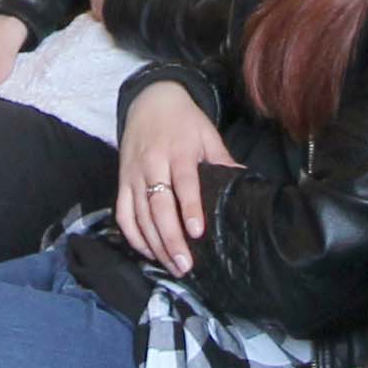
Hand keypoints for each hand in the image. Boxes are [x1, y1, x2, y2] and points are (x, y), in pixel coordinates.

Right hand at [114, 79, 237, 272]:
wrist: (150, 101)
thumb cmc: (184, 121)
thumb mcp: (208, 134)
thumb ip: (223, 160)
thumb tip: (245, 182)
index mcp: (177, 151)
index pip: (184, 183)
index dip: (190, 208)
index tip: (197, 232)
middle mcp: (152, 164)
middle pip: (158, 206)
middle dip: (170, 238)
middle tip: (185, 264)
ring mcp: (133, 175)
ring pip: (139, 215)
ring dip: (155, 244)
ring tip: (172, 266)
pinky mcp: (121, 182)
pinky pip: (123, 215)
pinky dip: (133, 237)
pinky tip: (149, 252)